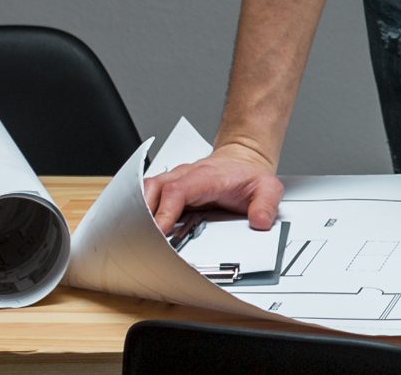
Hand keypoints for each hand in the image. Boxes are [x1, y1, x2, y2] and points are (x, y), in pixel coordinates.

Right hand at [144, 140, 283, 236]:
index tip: (159, 231)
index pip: (178, 190)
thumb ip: (266, 205)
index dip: (165, 211)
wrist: (242, 160)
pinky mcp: (167, 190)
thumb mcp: (267, 188)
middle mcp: (184, 176)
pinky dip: (137, 212)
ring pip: (144, 191)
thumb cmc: (249, 176)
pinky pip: (145, 197)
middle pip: (152, 189)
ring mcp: (173, 181)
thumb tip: (260, 222)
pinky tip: (136, 231)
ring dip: (135, 213)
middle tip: (138, 241)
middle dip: (141, 214)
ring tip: (132, 239)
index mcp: (205, 177)